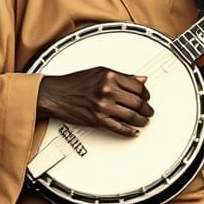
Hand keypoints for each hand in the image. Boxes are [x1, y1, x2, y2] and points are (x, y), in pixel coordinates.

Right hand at [36, 67, 152, 137]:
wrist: (55, 94)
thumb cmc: (74, 82)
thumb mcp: (99, 72)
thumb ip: (122, 76)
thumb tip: (140, 79)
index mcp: (109, 76)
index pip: (137, 86)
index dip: (146, 93)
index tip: (147, 97)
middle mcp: (107, 90)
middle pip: (137, 102)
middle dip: (146, 108)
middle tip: (149, 111)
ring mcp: (103, 106)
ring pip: (131, 116)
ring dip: (141, 120)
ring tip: (144, 121)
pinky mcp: (98, 120)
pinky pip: (119, 128)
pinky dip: (129, 131)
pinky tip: (134, 131)